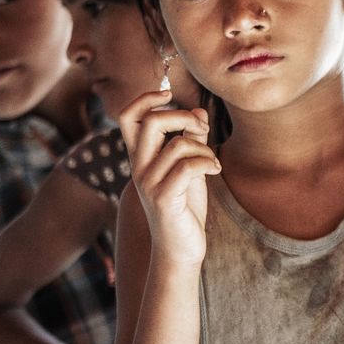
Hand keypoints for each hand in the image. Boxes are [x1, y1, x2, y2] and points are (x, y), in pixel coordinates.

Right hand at [119, 85, 217, 266]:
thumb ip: (191, 139)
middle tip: (202, 130)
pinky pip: (188, 166)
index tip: (168, 95)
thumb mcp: (188, 167)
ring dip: (205, 148)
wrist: (180, 248)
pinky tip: (216, 170)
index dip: (145, 98)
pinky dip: (208, 162)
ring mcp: (149, 183)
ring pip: (179, 144)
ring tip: (212, 162)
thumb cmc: (184, 206)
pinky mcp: (164, 198)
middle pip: (151, 121)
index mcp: (140, 156)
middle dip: (184, 116)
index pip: (127, 116)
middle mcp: (138, 167)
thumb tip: (199, 112)